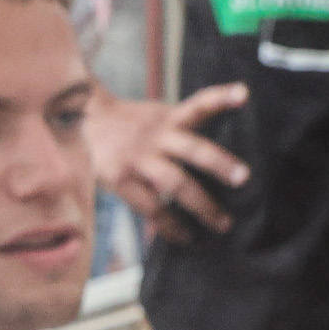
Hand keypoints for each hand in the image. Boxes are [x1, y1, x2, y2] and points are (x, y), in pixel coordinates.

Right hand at [86, 82, 249, 238]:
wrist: (85, 124)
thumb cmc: (132, 125)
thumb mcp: (158, 115)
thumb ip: (184, 127)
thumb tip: (219, 155)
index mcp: (169, 119)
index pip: (198, 104)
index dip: (221, 98)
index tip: (244, 93)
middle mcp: (156, 137)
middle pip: (192, 149)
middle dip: (219, 163)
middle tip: (243, 177)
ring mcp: (139, 160)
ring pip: (175, 184)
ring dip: (202, 205)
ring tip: (223, 223)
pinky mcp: (122, 180)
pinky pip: (151, 208)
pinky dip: (170, 225)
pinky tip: (186, 236)